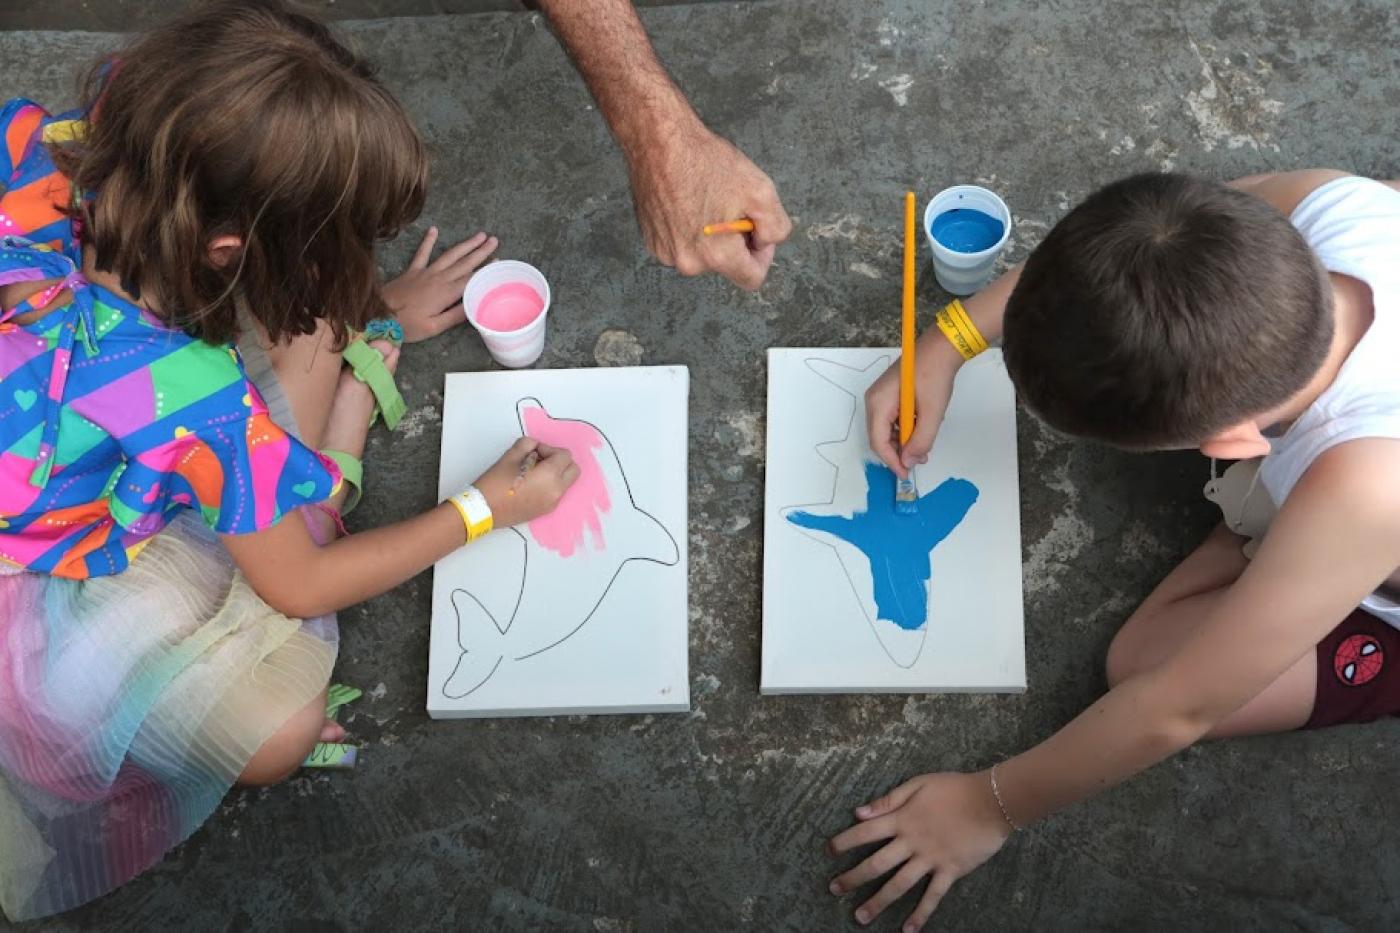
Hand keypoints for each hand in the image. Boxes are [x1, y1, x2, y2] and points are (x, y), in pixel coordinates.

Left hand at [382, 228, 498, 341]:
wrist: (379, 316)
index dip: (485, 270)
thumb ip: (455, 316)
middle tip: (494, 240)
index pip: (471, 278)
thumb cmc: (407, 326)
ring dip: (465, 245)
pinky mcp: (412, 271)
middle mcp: (439, 278)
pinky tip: (434, 230)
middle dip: (480, 251)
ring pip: (449, 255)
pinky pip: (422, 253)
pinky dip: (428, 241)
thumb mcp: (434, 327)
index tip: (498, 261)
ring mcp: (425, 272)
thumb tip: (474, 306)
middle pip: (464, 262)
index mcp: (446, 293)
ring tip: (479, 235)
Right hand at [473, 438, 579, 527]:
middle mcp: (556, 491)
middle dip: (560, 461)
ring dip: (556, 473)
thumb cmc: (496, 482)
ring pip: (567, 482)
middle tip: (540, 460)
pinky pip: (558, 493)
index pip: (565, 456)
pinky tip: (532, 484)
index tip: (534, 452)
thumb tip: (535, 446)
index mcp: (550, 476)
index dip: (550, 450)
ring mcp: (553, 502)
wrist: (484, 510)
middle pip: (573, 470)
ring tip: (534, 472)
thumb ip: (528, 444)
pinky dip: (551, 485)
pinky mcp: (546, 510)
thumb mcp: (510, 456)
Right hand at [626, 119, 790, 289]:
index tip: (757, 231)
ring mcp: (666, 253)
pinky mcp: (651, 241)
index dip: (762, 255)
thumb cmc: (705, 162)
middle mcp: (688, 262)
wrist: (658, 141)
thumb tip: (766, 241)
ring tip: (706, 200)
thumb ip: (777, 227)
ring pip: (703, 255)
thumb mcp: (761, 190)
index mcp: (717, 255)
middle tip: (730, 205)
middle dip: (735, 241)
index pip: (752, 279)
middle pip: (726, 265)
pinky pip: (681, 244)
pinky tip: (686, 201)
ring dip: (711, 236)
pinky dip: (689, 229)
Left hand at [827, 772, 1010, 930]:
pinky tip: (908, 930)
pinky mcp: (950, 871)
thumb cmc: (954, 788)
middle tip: (835, 889)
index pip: (865, 832)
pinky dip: (920, 914)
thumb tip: (859, 812)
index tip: (828, 851)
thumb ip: (888, 800)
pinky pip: (932, 896)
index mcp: (902, 818)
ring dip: (878, 902)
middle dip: (853, 878)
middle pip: (876, 863)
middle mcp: (911, 842)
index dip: (844, 841)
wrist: (992, 801)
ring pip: (899, 885)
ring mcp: (930, 859)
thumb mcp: (918, 784)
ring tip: (860, 917)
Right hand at [865, 339, 960, 477]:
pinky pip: (892, 419)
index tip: (906, 473)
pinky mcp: (889, 394)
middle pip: (879, 436)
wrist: (941, 347)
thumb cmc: (934, 374)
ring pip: (886, 429)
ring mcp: (880, 396)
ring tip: (924, 443)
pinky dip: (905, 428)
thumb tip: (910, 461)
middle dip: (898, 451)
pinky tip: (921, 427)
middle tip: (919, 459)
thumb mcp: (932, 412)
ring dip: (903, 440)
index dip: (892, 461)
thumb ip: (921, 440)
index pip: (878, 442)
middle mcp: (874, 400)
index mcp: (879, 403)